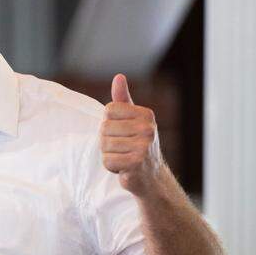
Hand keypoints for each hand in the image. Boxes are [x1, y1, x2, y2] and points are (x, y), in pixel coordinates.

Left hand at [100, 74, 163, 194]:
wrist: (151, 178)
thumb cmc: (138, 145)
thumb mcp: (132, 120)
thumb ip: (123, 100)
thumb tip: (118, 77)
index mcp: (146, 114)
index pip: (108, 110)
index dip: (110, 124)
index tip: (123, 133)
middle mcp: (148, 128)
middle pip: (104, 127)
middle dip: (107, 141)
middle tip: (123, 149)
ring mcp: (144, 146)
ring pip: (104, 144)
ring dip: (109, 155)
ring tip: (124, 158)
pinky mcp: (136, 163)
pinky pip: (107, 160)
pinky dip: (111, 166)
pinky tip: (124, 168)